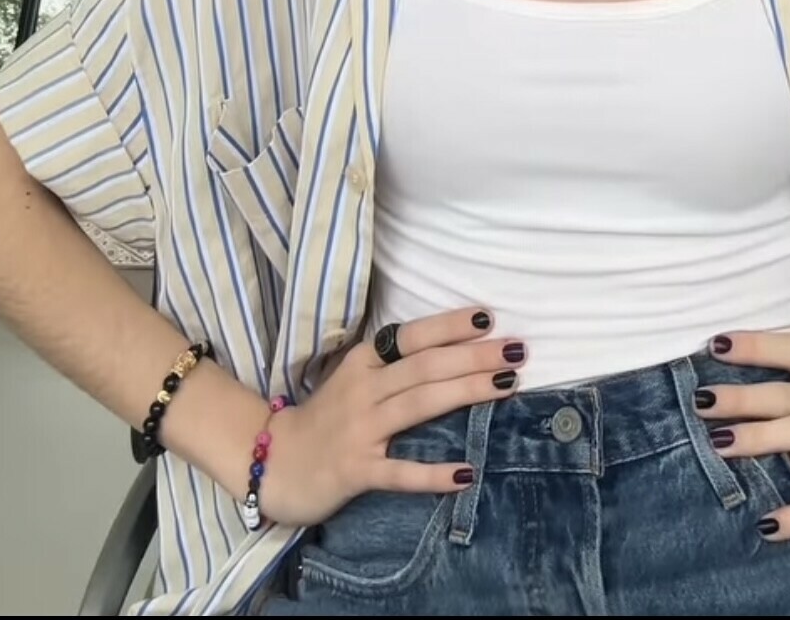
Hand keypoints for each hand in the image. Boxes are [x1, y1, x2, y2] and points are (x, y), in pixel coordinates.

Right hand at [255, 307, 524, 527]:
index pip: (412, 336)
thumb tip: (449, 350)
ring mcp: (360, 429)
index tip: (489, 316)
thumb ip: (393, 365)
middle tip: (517, 349)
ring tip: (506, 385)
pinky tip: (466, 473)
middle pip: (425, 366)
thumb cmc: (325, 418)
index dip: (450, 325)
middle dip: (474, 356)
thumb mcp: (355, 379)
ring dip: (466, 392)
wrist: (272, 462)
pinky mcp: (356, 470)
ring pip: (420, 404)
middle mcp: (363, 388)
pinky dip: (433, 473)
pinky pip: (400, 471)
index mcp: (363, 361)